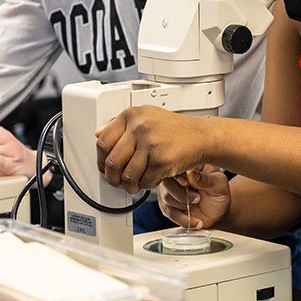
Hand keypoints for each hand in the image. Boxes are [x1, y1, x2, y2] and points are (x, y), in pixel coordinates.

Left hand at [95, 105, 210, 192]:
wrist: (201, 136)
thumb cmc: (175, 129)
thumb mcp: (146, 118)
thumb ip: (121, 125)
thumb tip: (98, 133)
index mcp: (132, 114)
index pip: (103, 142)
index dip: (100, 160)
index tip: (103, 167)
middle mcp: (140, 127)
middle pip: (112, 162)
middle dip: (112, 178)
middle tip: (117, 181)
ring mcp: (151, 144)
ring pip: (127, 176)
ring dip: (129, 185)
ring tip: (134, 184)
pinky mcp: (162, 161)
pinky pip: (144, 182)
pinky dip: (146, 185)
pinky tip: (151, 178)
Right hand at [158, 166, 230, 228]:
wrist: (218, 212)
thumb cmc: (219, 194)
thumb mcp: (219, 185)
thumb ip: (206, 179)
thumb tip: (191, 173)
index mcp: (190, 165)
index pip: (176, 166)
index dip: (178, 176)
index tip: (186, 184)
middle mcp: (177, 176)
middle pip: (167, 182)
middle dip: (181, 194)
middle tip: (197, 199)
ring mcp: (170, 190)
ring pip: (166, 197)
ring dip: (182, 206)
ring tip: (196, 206)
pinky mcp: (168, 204)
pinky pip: (167, 212)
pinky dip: (181, 218)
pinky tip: (194, 220)